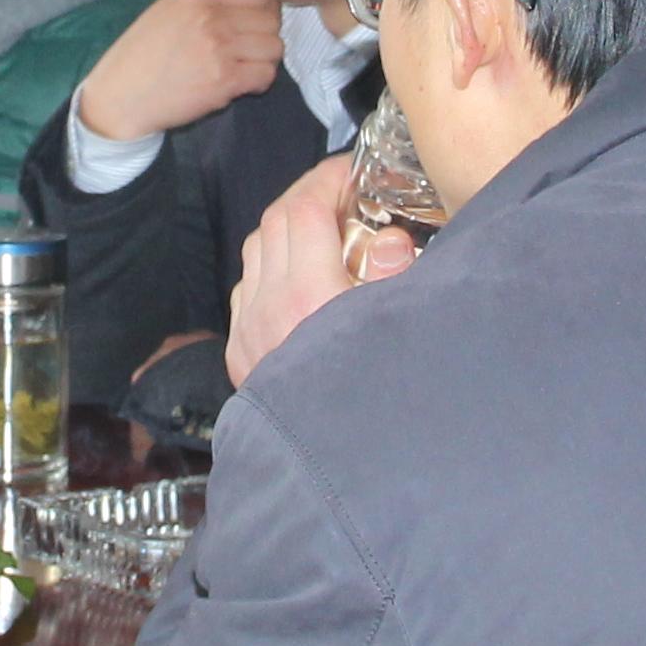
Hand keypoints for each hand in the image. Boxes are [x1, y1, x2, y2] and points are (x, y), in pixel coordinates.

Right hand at [73, 0, 282, 145]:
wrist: (120, 97)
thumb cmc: (141, 56)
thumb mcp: (167, 10)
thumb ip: (207, 2)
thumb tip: (250, 3)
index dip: (265, 11)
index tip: (256, 26)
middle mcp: (210, 15)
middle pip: (271, 20)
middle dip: (265, 37)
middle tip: (248, 52)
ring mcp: (218, 47)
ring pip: (274, 47)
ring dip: (264, 61)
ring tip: (244, 69)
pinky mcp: (223, 79)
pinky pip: (266, 75)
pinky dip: (259, 83)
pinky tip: (240, 85)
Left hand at [229, 153, 403, 385]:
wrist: (337, 473)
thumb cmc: (380, 397)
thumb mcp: (403, 327)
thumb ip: (397, 275)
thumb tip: (388, 242)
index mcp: (308, 298)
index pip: (303, 210)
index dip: (328, 180)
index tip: (354, 171)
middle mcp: (267, 311)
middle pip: (274, 223)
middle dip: (309, 198)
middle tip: (346, 195)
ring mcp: (249, 335)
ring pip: (255, 255)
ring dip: (287, 233)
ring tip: (328, 235)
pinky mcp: (242, 359)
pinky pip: (246, 292)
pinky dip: (270, 271)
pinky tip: (302, 280)